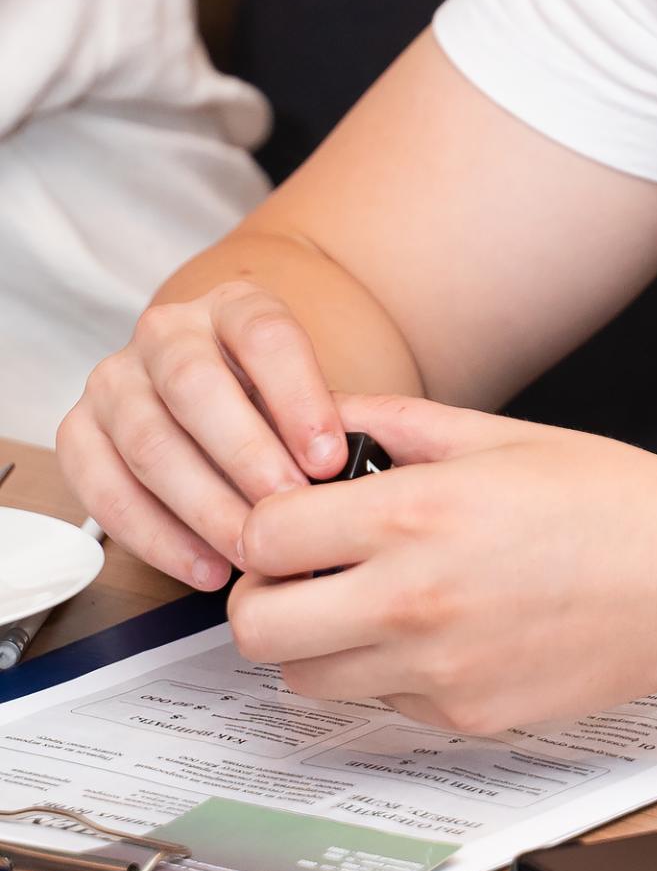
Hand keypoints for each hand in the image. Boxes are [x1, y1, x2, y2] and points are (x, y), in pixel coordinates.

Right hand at [57, 285, 346, 589]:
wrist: (214, 394)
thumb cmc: (273, 404)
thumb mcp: (307, 395)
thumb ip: (328, 422)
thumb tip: (361, 472)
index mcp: (233, 305)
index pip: (264, 335)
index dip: (298, 398)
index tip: (329, 459)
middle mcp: (167, 332)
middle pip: (196, 386)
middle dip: (244, 456)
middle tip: (284, 509)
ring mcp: (117, 379)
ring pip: (149, 441)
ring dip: (201, 506)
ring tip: (249, 551)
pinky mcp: (80, 432)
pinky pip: (104, 489)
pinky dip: (155, 536)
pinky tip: (203, 565)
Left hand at [226, 397, 656, 730]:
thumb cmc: (611, 499)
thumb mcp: (499, 435)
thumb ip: (397, 424)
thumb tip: (326, 419)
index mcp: (416, 513)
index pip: (264, 536)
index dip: (266, 523)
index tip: (291, 516)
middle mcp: (412, 599)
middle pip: (257, 627)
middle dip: (265, 594)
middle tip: (301, 571)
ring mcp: (435, 669)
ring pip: (303, 678)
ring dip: (314, 641)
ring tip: (366, 600)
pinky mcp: (461, 716)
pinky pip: (378, 702)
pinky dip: (383, 671)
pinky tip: (437, 629)